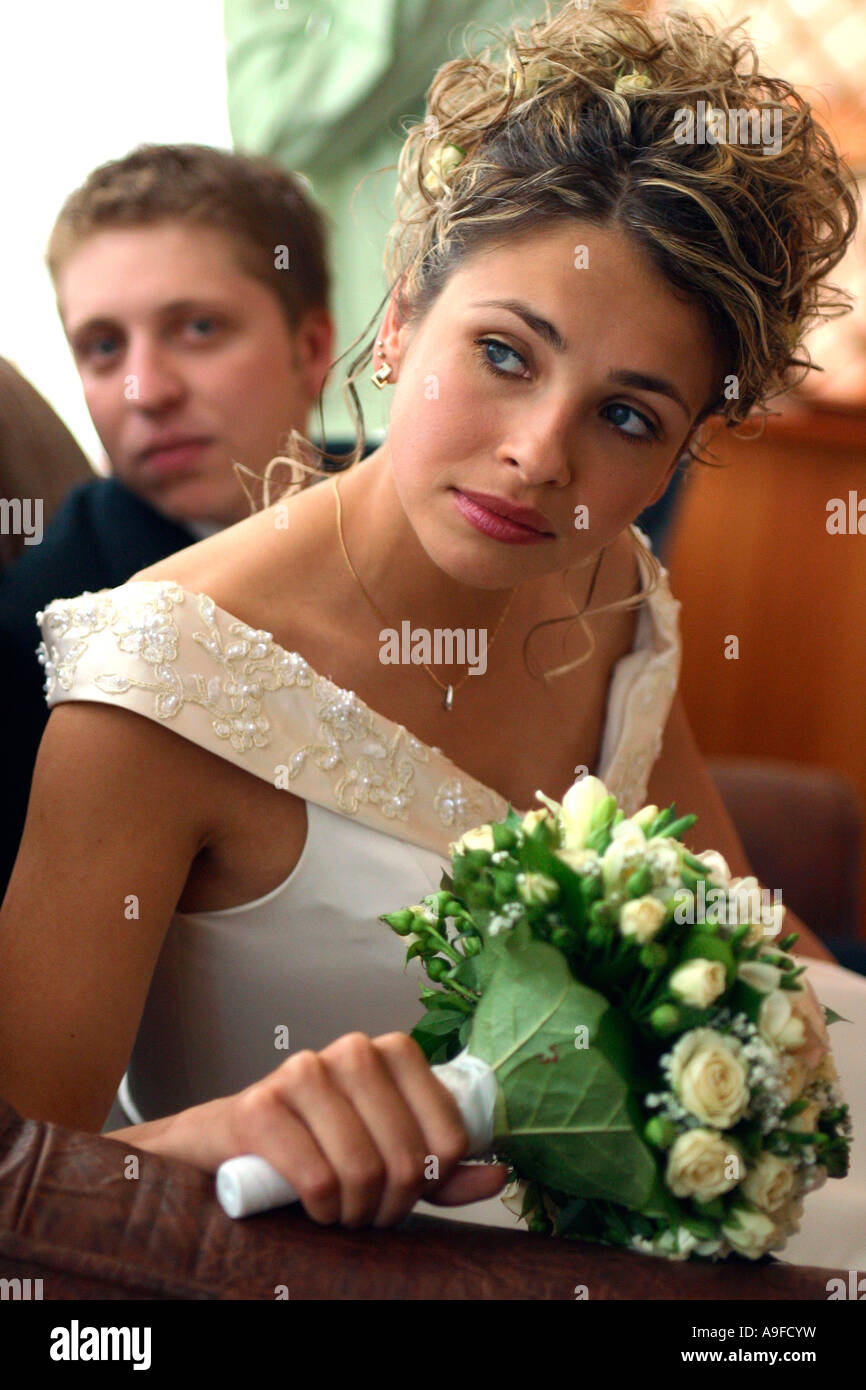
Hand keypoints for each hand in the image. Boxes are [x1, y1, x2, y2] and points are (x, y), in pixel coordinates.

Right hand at [214, 1031, 507, 1226]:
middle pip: (407, 1158)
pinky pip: (317, 1178)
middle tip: (368, 1213)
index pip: (450, 1138)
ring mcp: (304, 1070)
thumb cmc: (322, 1145)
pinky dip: (321, 1208)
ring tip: (341, 1211)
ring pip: (364, 1169)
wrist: (233, 1142)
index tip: (404, 1194)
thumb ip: (441, 1166)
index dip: (431, 1183)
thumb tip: (497, 1173)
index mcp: (396, 1052)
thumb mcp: (390, 1154)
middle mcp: (355, 1050)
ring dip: (355, 1211)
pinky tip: (313, 1206)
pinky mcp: (260, 1104)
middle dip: (391, 1205)